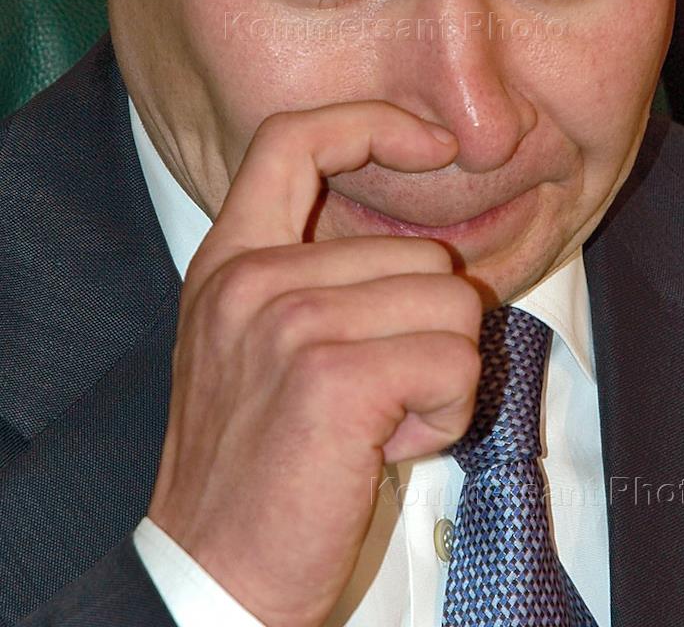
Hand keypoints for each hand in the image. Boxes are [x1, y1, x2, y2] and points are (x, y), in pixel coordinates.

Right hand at [147, 102, 481, 626]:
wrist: (212, 575)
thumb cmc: (254, 469)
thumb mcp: (253, 346)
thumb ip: (313, 279)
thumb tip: (424, 256)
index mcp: (230, 260)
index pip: (295, 138)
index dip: (373, 124)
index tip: (431, 143)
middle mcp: (251, 279)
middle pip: (420, 254)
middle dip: (423, 334)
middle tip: (367, 396)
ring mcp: (288, 323)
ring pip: (450, 305)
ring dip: (437, 375)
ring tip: (373, 421)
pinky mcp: (332, 377)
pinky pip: (456, 360)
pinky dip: (445, 413)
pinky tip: (385, 446)